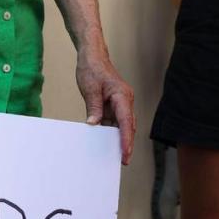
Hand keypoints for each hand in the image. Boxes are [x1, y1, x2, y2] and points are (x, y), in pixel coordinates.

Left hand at [76, 50, 135, 165]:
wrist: (92, 57)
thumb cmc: (92, 69)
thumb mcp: (90, 89)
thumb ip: (93, 108)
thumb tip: (94, 125)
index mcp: (122, 96)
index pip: (126, 121)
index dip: (126, 139)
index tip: (125, 153)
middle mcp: (125, 101)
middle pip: (128, 126)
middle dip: (126, 144)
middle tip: (122, 162)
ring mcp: (120, 103)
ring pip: (122, 125)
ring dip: (118, 140)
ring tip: (114, 157)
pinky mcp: (113, 105)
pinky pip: (114, 122)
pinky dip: (110, 132)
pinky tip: (104, 144)